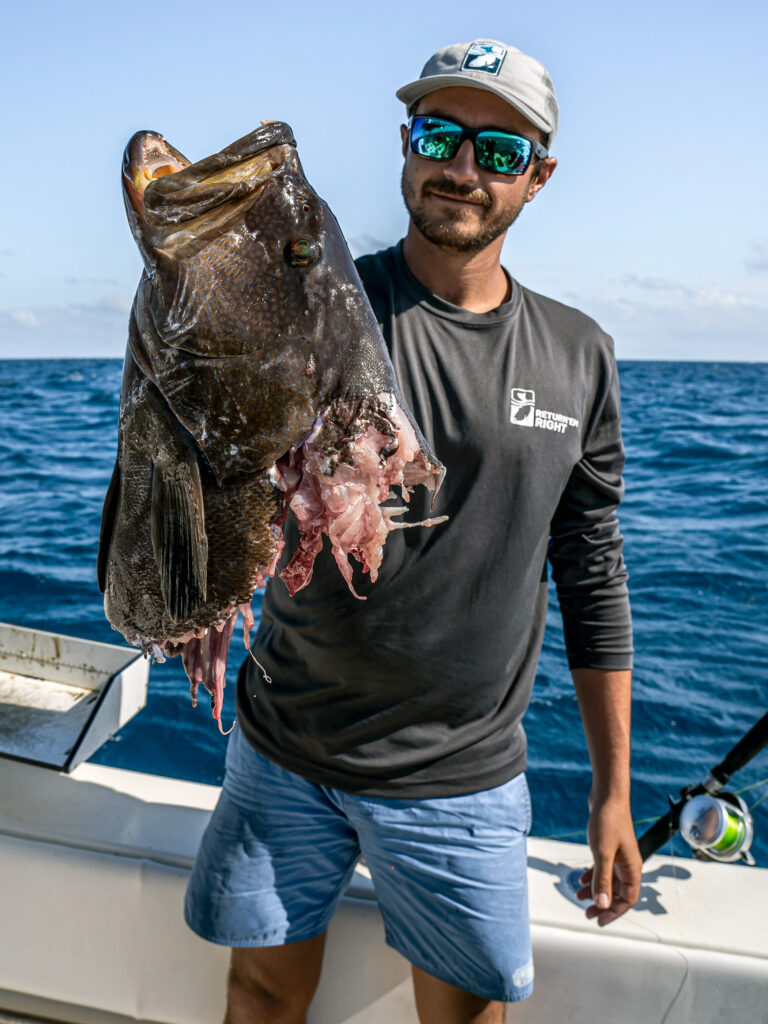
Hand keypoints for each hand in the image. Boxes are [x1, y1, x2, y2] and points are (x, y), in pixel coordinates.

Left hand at [577, 795, 641, 925]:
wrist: (607, 795)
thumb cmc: (608, 820)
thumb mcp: (602, 853)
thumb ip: (602, 880)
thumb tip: (603, 904)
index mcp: (632, 869)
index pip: (627, 900)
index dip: (614, 912)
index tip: (599, 920)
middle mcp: (628, 864)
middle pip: (617, 893)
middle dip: (603, 904)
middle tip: (587, 914)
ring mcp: (618, 856)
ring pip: (608, 881)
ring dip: (595, 890)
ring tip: (579, 897)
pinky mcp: (609, 848)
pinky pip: (603, 868)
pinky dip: (592, 876)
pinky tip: (580, 880)